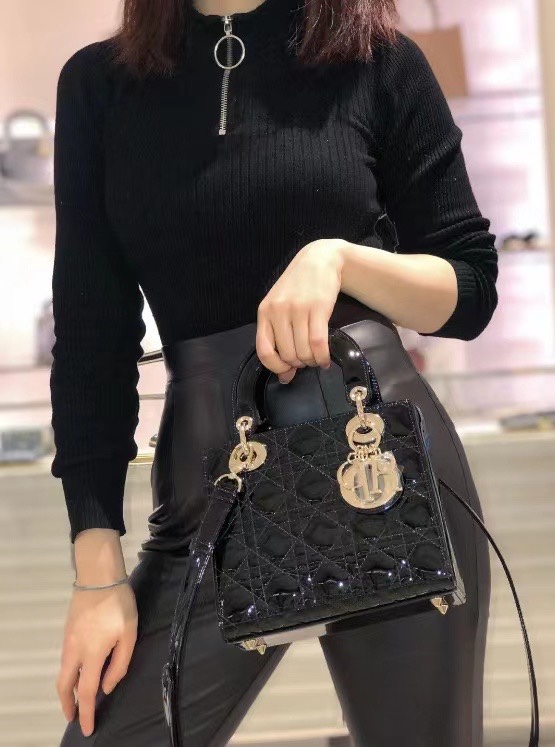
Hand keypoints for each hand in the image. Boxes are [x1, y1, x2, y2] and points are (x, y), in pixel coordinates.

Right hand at [56, 582, 137, 736]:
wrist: (98, 575)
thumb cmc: (119, 604)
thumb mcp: (129, 633)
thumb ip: (120, 662)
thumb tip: (106, 686)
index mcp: (92, 653)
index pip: (86, 691)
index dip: (86, 712)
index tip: (86, 728)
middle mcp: (74, 650)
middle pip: (64, 686)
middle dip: (67, 705)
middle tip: (74, 717)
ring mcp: (68, 640)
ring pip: (63, 672)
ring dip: (68, 689)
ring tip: (78, 697)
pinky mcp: (67, 631)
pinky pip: (65, 659)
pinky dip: (69, 672)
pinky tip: (79, 672)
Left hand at [257, 239, 345, 382]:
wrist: (320, 259)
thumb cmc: (299, 287)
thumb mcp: (281, 308)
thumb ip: (279, 340)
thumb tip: (284, 378)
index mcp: (265, 313)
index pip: (264, 351)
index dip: (277, 367)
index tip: (288, 371)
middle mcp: (278, 311)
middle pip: (287, 354)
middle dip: (299, 364)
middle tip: (307, 360)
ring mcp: (297, 309)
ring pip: (303, 351)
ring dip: (312, 361)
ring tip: (317, 358)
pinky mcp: (317, 308)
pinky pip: (318, 343)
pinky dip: (322, 356)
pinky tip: (325, 359)